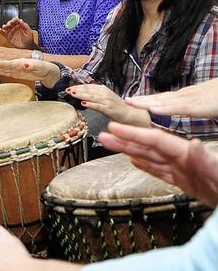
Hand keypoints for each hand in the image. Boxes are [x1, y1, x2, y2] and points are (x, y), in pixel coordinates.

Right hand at [0, 18, 34, 48]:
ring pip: (6, 27)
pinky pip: (4, 33)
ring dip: (4, 26)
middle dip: (8, 23)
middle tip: (8, 24)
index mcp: (20, 25)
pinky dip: (1, 31)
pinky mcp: (8, 37)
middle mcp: (15, 28)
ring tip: (4, 27)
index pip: (16, 20)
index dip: (13, 20)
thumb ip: (25, 25)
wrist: (27, 47)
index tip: (12, 21)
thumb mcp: (28, 31)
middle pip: (10, 23)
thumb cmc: (29, 39)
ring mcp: (11, 32)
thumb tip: (21, 20)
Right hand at [0, 58, 58, 86]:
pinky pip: (8, 72)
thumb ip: (32, 65)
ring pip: (4, 66)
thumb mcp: (41, 67)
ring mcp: (18, 68)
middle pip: (3, 63)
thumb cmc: (48, 69)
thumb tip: (24, 65)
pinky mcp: (19, 73)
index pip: (8, 63)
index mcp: (22, 62)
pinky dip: (1, 70)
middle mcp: (18, 64)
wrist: (53, 72)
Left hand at [67, 84, 148, 124]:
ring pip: (92, 97)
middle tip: (67, 90)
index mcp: (103, 89)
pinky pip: (98, 106)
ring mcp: (107, 101)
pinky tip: (83, 103)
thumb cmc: (115, 106)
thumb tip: (82, 91)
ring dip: (81, 95)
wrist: (129, 113)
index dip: (78, 86)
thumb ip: (94, 94)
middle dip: (77, 90)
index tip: (69, 88)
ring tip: (73, 94)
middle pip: (88, 90)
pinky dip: (90, 104)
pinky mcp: (109, 109)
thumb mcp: (104, 97)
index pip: (88, 86)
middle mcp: (104, 93)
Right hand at [99, 122, 217, 206]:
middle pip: (149, 147)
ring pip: (151, 159)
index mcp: (188, 155)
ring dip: (130, 151)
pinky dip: (146, 166)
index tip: (114, 127)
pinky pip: (161, 172)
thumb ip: (207, 162)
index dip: (134, 134)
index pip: (156, 140)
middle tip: (104, 134)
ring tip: (111, 144)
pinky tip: (135, 161)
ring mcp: (182, 171)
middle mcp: (183, 160)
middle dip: (126, 140)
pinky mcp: (185, 183)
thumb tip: (194, 145)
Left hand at [126, 79, 217, 117]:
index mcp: (185, 96)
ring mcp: (189, 99)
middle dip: (141, 99)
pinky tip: (152, 109)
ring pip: (164, 101)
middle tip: (124, 100)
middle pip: (158, 98)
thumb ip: (191, 105)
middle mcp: (184, 96)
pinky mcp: (197, 105)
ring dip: (146, 101)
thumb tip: (181, 107)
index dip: (146, 99)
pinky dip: (165, 109)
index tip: (131, 100)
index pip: (162, 98)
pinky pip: (178, 107)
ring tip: (130, 102)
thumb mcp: (203, 102)